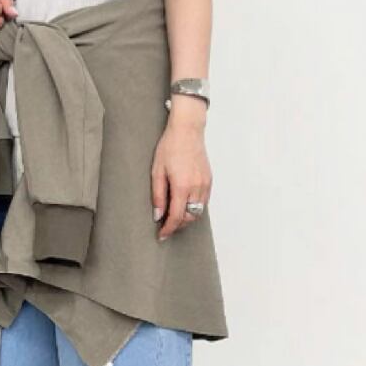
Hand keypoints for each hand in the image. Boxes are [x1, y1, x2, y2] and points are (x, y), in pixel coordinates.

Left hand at [150, 97, 210, 240]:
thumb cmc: (169, 147)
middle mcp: (197, 188)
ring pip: (198, 211)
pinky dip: (194, 208)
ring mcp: (205, 184)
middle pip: (189, 218)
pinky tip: (184, 204)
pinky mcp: (209, 180)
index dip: (168, 229)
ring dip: (186, 218)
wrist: (187, 130)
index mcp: (182, 186)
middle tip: (165, 225)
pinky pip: (203, 202)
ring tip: (174, 216)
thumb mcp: (157, 171)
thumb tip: (158, 215)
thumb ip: (158, 195)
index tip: (161, 235)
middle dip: (177, 225)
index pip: (176, 217)